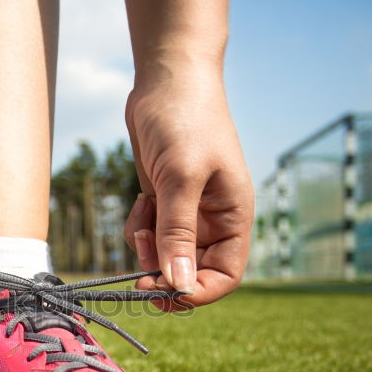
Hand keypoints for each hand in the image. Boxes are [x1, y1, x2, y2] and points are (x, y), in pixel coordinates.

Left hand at [123, 68, 253, 309]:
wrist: (166, 79)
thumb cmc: (185, 121)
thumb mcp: (181, 178)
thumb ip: (178, 231)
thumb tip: (178, 283)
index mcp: (233, 217)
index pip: (225, 276)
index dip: (197, 291)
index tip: (163, 292)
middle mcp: (213, 221)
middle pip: (191, 271)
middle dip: (164, 272)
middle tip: (138, 268)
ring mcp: (187, 212)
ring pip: (165, 256)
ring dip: (147, 248)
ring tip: (142, 215)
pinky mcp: (163, 202)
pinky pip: (149, 235)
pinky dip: (139, 229)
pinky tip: (139, 201)